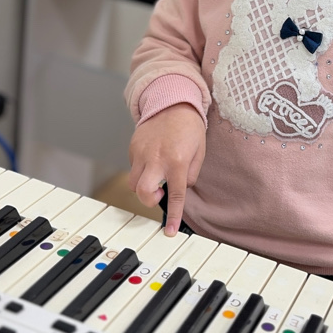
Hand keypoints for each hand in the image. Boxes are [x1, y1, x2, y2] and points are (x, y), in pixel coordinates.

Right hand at [128, 103, 205, 235]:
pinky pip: (133, 167)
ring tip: (156, 174)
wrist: (172, 101)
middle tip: (160, 192)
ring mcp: (142, 153)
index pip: (175, 196)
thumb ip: (191, 174)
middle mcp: (157, 158)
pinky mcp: (133, 147)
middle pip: (143, 193)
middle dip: (149, 200)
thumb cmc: (189, 127)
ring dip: (144, 186)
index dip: (172, 216)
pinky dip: (141, 170)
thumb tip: (182, 188)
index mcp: (177, 161)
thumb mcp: (200, 151)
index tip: (168, 231)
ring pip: (134, 183)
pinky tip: (152, 160)